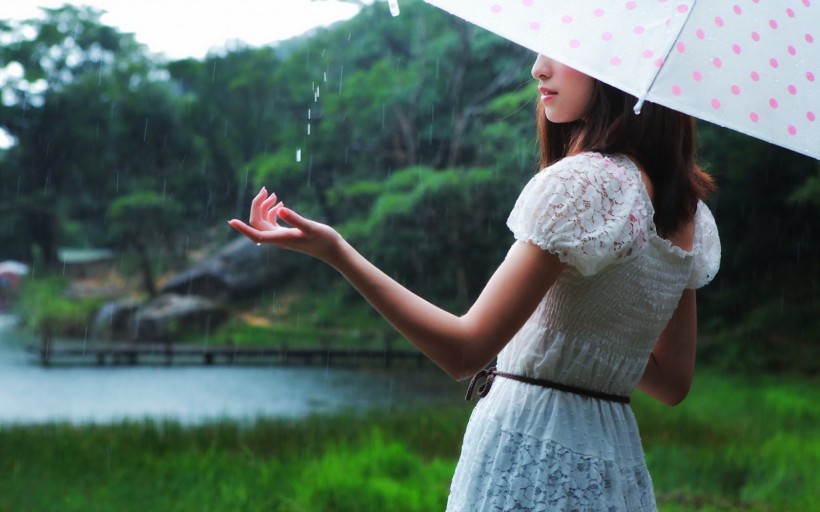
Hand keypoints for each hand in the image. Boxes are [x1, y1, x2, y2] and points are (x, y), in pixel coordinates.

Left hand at [228, 188, 342, 262]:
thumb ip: (295, 219)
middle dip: (257, 205)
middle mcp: (278, 238)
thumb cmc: (324, 239)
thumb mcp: (310, 227)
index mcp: (281, 238)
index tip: (231, 221)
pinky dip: (272, 211)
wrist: (332, 250)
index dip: (243, 228)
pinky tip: (280, 204)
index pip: (256, 235)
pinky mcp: (286, 234)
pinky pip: (272, 222)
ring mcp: (281, 236)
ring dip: (264, 206)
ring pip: (263, 221)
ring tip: (273, 194)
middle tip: (266, 189)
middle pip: (257, 223)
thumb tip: (280, 210)